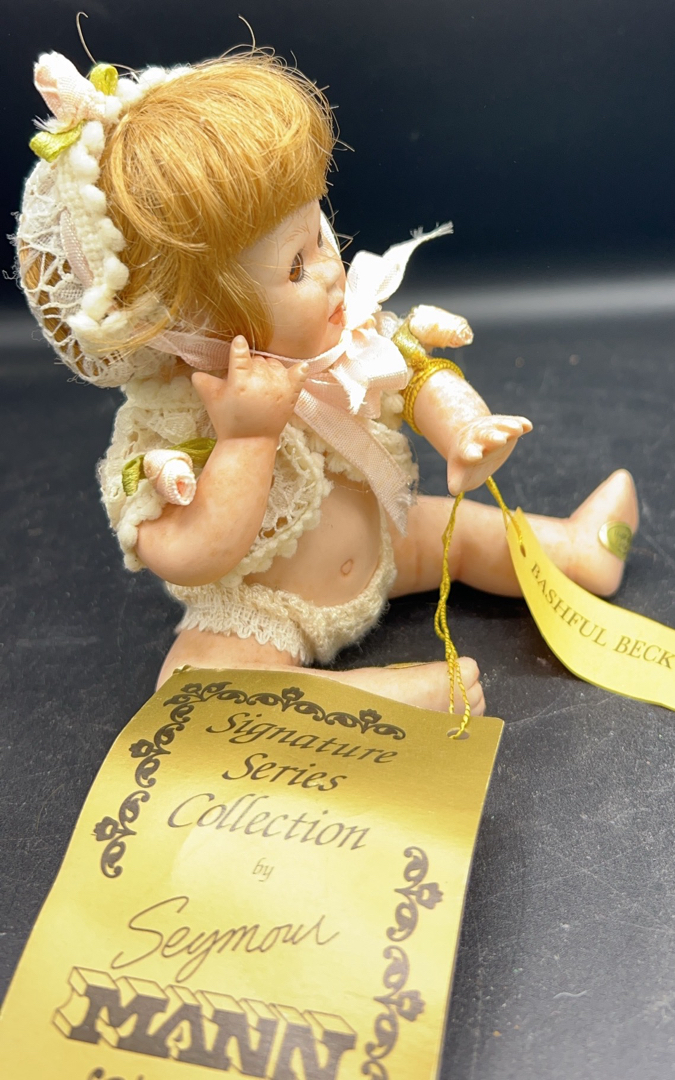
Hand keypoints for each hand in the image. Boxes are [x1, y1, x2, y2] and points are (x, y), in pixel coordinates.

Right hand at [191, 336, 308, 441]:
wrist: (250, 441)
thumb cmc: (229, 420)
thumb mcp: (211, 400)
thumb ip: (203, 382)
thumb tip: (196, 370)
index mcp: (240, 381)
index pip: (240, 354)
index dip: (239, 347)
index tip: (239, 342)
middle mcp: (261, 382)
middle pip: (258, 359)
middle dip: (251, 366)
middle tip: (246, 381)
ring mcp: (279, 388)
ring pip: (274, 363)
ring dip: (268, 368)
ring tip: (260, 383)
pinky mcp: (292, 395)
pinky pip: (299, 375)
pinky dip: (298, 370)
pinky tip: (298, 367)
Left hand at [447, 414, 531, 493]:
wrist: (471, 438)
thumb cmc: (466, 463)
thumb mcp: (459, 474)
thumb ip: (456, 482)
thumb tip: (453, 489)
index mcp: (466, 449)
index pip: (468, 451)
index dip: (471, 453)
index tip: (475, 456)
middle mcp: (480, 438)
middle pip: (486, 436)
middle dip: (492, 438)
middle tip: (499, 440)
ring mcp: (494, 430)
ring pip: (501, 427)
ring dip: (508, 428)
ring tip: (517, 429)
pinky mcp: (508, 427)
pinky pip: (515, 423)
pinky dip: (521, 424)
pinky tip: (527, 426)